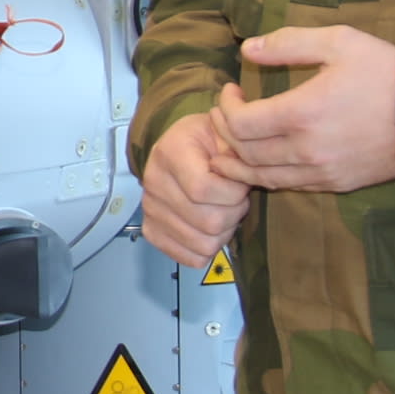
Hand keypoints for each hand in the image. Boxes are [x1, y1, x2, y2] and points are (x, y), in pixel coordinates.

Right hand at [142, 93, 255, 264]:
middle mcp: (154, 181)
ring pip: (203, 244)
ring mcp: (150, 208)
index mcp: (170, 152)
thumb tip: (244, 180)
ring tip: (222, 211)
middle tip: (234, 198)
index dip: (233, 193)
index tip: (240, 183)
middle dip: (233, 213)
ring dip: (223, 232)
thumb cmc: (209, 142)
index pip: (203, 190)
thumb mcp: (227, 135)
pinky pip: (189, 258)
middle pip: (207, 222)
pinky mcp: (152, 229)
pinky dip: (207, 249)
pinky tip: (209, 228)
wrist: (185, 146)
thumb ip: (239, 156)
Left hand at [221, 25, 394, 193]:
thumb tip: (247, 49)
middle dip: (224, 132)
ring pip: (262, 176)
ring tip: (226, 146)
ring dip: (237, 161)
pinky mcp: (335, 184)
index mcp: (302, 113)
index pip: (240, 123)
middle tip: (224, 114)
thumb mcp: (339, 42)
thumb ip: (288, 44)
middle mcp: (305, 149)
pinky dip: (265, 175)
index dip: (225, 108)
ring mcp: (321, 172)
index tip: (230, 91)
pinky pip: (288, 186)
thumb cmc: (385, 73)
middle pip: (244, 152)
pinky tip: (260, 162)